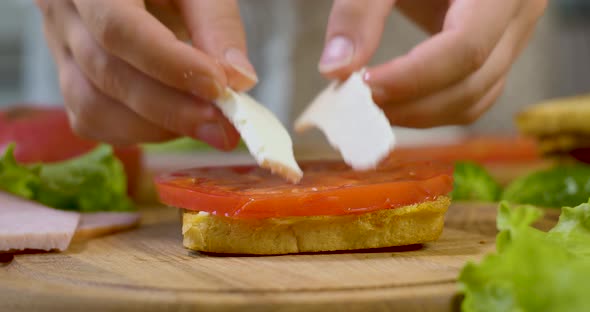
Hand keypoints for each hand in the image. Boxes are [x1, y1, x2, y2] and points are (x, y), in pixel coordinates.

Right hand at [36, 0, 257, 148]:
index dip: (170, 65)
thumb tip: (238, 80)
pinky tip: (176, 124)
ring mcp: (58, 48)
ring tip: (206, 124)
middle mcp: (61, 12)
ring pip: (93, 106)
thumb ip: (216, 24)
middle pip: (107, 73)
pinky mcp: (68, 78)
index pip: (117, 28)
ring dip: (156, 126)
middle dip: (172, 108)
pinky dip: (138, 131)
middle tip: (224, 126)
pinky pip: (91, 120)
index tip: (219, 88)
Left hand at [319, 0, 546, 127]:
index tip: (362, 85)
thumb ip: (359, 10)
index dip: (412, 76)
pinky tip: (394, 103)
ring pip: (476, 98)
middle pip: (473, 81)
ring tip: (372, 106)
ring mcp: (515, 35)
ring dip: (421, 114)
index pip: (465, 46)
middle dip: (412, 103)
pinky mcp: (498, 51)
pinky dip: (434, 108)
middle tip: (357, 105)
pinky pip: (474, 95)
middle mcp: (520, 11)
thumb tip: (336, 71)